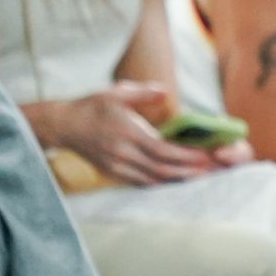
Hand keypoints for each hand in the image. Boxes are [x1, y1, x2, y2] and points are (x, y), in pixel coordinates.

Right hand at [57, 84, 222, 186]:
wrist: (64, 125)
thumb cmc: (92, 106)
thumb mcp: (117, 92)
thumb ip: (143, 92)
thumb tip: (164, 92)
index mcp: (128, 133)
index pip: (163, 150)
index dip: (186, 156)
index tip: (206, 156)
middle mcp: (123, 154)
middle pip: (162, 169)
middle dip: (189, 171)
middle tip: (212, 171)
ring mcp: (117, 166)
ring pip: (153, 180)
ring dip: (177, 180)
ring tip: (200, 177)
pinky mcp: (113, 173)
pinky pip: (140, 182)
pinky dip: (160, 183)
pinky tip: (175, 180)